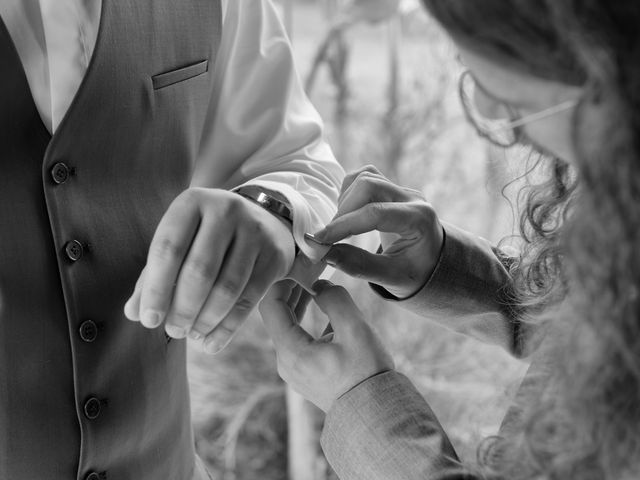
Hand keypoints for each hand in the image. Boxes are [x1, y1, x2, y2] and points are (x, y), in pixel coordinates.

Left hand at [124, 187, 295, 352]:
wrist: (263, 219)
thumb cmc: (207, 236)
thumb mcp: (180, 242)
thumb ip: (154, 274)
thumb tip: (133, 313)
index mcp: (192, 203)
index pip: (169, 248)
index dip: (156, 289)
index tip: (148, 320)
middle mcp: (226, 210)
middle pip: (199, 270)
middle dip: (183, 309)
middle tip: (173, 331)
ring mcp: (254, 231)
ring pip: (227, 287)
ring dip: (206, 320)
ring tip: (192, 335)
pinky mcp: (274, 254)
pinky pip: (250, 298)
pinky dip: (228, 327)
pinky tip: (212, 342)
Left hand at [259, 280, 393, 411]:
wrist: (375, 414)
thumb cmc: (366, 373)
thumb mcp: (354, 328)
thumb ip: (335, 299)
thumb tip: (320, 285)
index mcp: (291, 351)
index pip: (271, 305)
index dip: (281, 280)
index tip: (297, 265)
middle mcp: (285, 362)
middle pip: (277, 316)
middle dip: (291, 290)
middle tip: (307, 269)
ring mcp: (294, 371)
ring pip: (288, 329)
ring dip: (299, 305)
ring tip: (315, 285)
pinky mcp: (306, 375)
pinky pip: (298, 341)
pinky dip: (307, 323)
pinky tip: (325, 312)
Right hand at [314, 165, 443, 298]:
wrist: (432, 263)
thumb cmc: (415, 273)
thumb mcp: (391, 278)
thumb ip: (359, 266)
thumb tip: (325, 253)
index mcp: (419, 219)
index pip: (375, 213)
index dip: (344, 225)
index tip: (321, 239)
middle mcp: (412, 198)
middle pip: (368, 185)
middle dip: (343, 210)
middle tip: (330, 236)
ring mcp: (402, 190)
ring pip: (365, 178)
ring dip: (346, 200)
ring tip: (342, 227)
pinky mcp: (392, 188)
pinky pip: (366, 176)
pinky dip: (350, 191)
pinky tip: (348, 214)